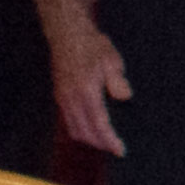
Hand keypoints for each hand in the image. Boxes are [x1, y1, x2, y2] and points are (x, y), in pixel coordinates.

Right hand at [46, 22, 132, 156]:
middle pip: (85, 132)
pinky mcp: (59, 96)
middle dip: (101, 144)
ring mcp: (63, 98)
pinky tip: (90, 130)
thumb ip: (117, 80)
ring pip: (74, 129)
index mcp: (86, 90)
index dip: (110, 140)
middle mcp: (72, 98)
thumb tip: (125, 97)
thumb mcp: (111, 59)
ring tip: (104, 142)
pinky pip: (68, 121)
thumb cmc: (92, 45)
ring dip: (89, 139)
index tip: (120, 150)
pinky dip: (79, 130)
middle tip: (115, 149)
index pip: (99, 124)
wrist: (67, 34)